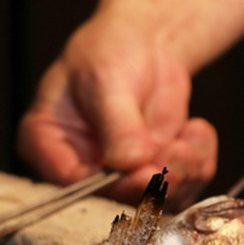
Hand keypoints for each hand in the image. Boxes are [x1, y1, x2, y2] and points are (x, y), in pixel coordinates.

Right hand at [17, 10, 217, 209]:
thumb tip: (129, 162)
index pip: (70, 181)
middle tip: (179, 153)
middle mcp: (78, 167)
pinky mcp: (149, 174)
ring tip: (192, 134)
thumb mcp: (105, 78)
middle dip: (152, 182)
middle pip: (113, 197)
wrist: (141, 45)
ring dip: (181, 172)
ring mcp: (115, 175)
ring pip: (151, 199)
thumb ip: (117, 123)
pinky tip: (195, 131)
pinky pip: (181, 187)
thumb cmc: (107, 51)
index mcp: (45, 143)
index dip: (110, 184)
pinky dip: (198, 163)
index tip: (144, 173)